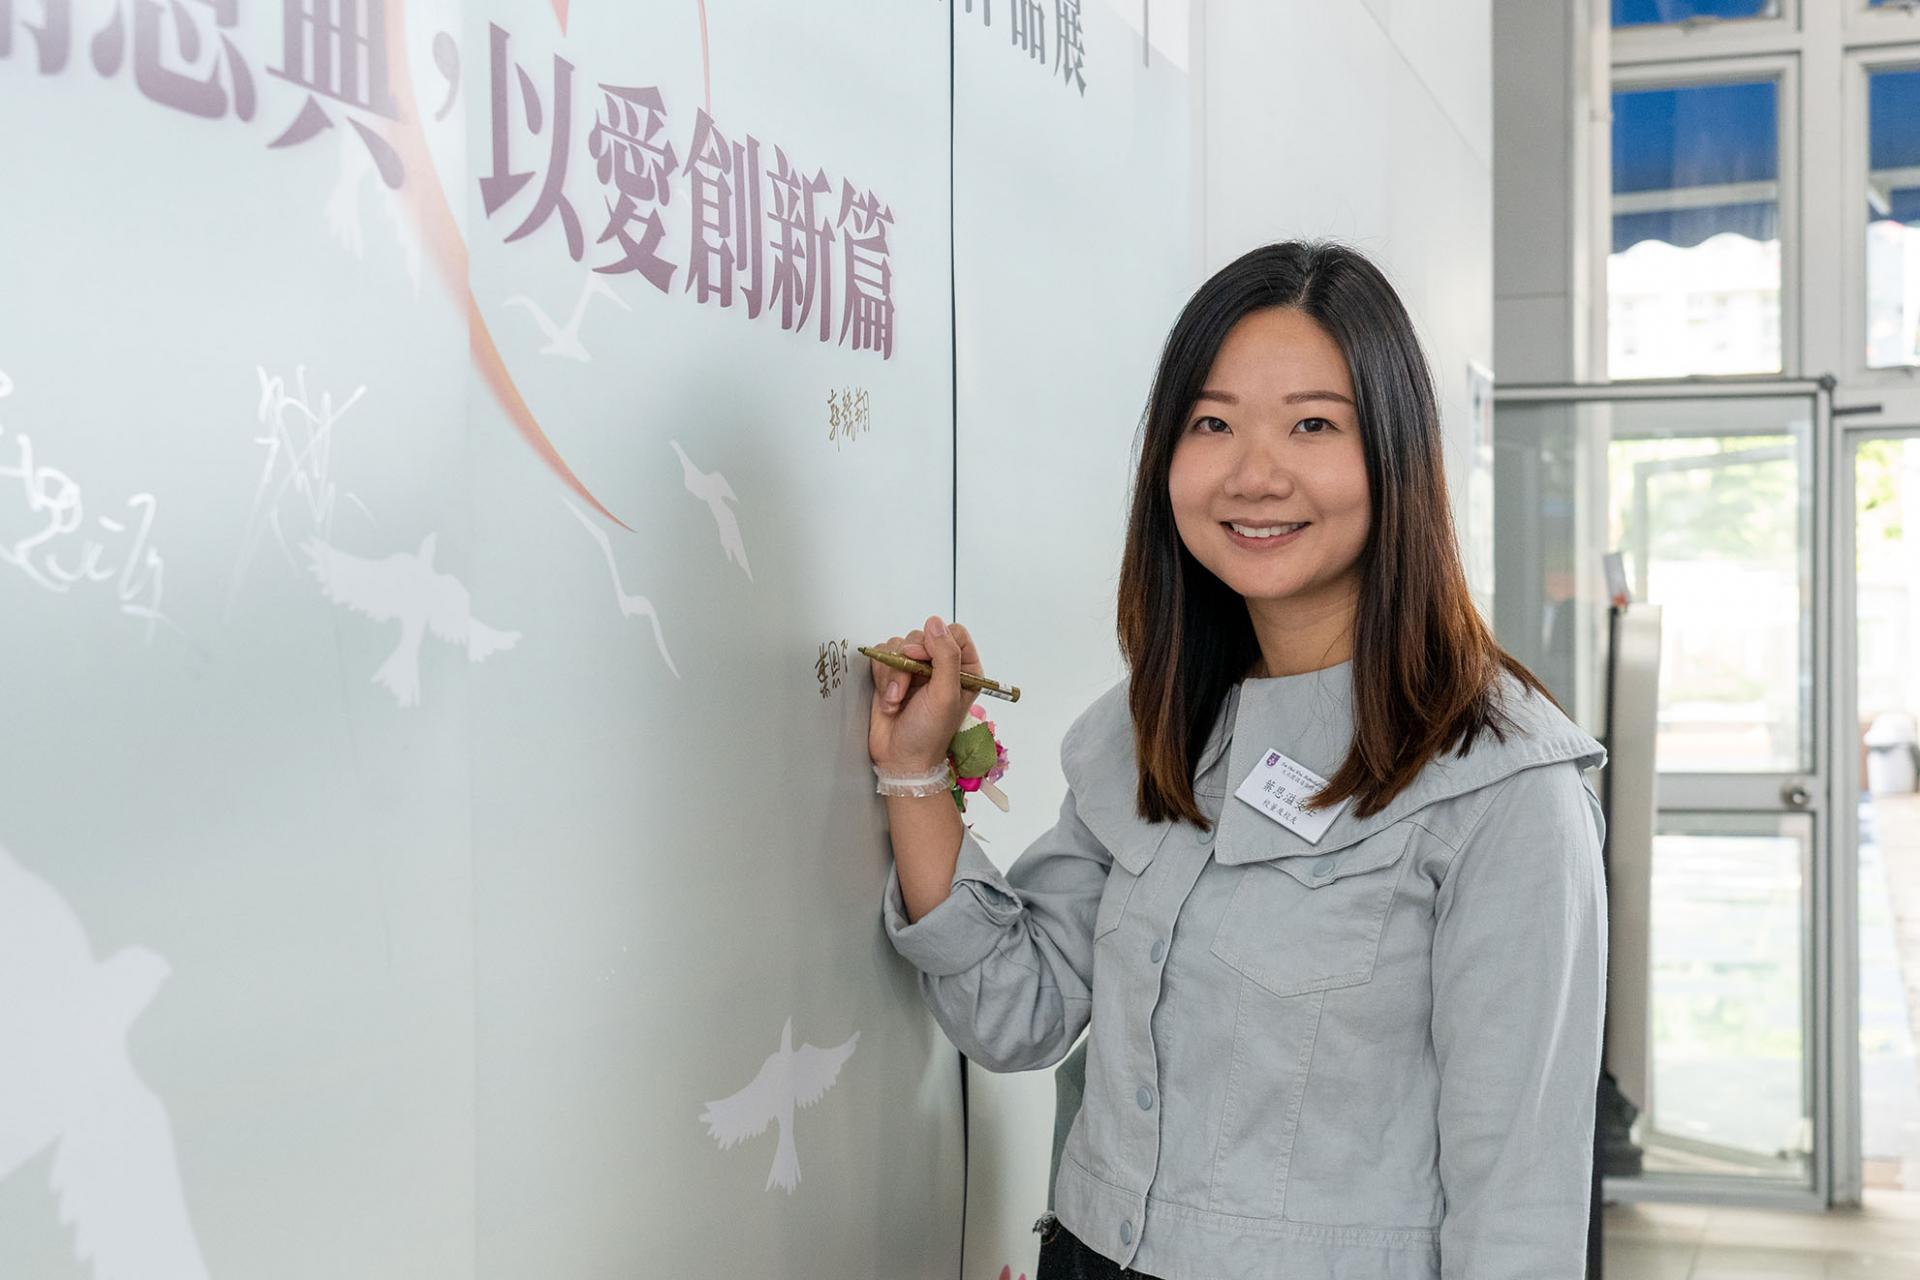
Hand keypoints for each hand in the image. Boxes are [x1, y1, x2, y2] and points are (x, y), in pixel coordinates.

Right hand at [867, 615, 983, 774]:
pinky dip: (881, 678)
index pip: (953, 633)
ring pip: (897, 645)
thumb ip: (945, 656)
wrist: (899, 758)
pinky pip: (881, 657)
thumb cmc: (929, 733)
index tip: (923, 659)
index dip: (935, 641)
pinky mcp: (892, 674)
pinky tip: (889, 701)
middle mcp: (940, 666)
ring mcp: (914, 669)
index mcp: (963, 669)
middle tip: (906, 688)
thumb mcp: (945, 695)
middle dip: (908, 662)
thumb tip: (934, 622)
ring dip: (892, 674)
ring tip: (896, 701)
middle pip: (921, 636)